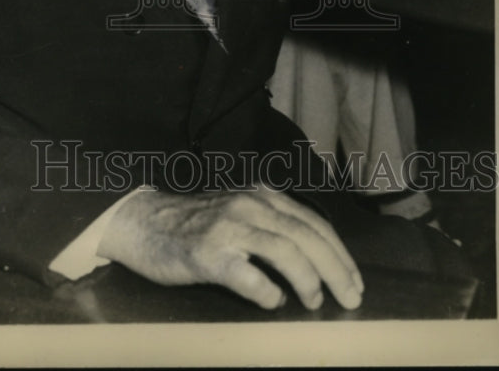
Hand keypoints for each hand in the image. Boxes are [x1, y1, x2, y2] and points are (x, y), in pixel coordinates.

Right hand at [97, 186, 363, 310]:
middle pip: (306, 236)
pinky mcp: (208, 254)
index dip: (340, 253)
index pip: (313, 222)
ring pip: (285, 251)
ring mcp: (228, 228)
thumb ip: (270, 225)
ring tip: (315, 302)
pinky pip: (248, 275)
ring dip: (308, 281)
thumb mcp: (237, 212)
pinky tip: (272, 302)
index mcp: (260, 196)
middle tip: (351, 299)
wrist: (143, 222)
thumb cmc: (193, 224)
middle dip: (336, 271)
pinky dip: (267, 292)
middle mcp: (248, 205)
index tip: (355, 281)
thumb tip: (315, 260)